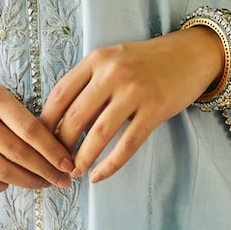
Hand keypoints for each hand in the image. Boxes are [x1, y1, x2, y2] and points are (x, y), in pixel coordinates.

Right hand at [0, 62, 76, 196]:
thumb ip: (19, 116)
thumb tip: (53, 149)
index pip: (30, 129)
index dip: (53, 151)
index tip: (69, 163)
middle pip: (19, 153)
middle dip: (47, 171)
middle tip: (64, 180)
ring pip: (2, 171)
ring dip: (28, 182)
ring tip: (44, 184)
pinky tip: (8, 182)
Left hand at [38, 28, 225, 184]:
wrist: (191, 53)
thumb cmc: (146, 61)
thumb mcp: (112, 60)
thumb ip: (88, 82)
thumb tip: (60, 120)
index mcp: (96, 59)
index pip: (59, 94)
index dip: (46, 122)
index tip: (39, 141)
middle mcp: (112, 73)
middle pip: (75, 117)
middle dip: (60, 146)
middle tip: (55, 163)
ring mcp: (134, 91)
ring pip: (98, 133)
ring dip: (82, 158)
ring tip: (74, 172)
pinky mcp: (155, 109)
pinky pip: (127, 143)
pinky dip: (110, 164)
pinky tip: (99, 176)